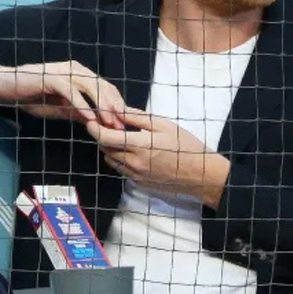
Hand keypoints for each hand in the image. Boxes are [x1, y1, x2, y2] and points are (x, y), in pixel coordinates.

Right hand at [0, 60, 125, 128]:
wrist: (6, 87)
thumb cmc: (32, 96)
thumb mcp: (59, 108)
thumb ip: (77, 112)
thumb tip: (96, 122)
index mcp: (79, 74)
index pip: (105, 88)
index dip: (117, 105)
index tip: (125, 123)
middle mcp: (75, 69)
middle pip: (103, 86)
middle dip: (114, 107)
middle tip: (122, 126)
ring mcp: (64, 72)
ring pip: (90, 87)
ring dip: (102, 106)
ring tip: (110, 123)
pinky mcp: (52, 77)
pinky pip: (71, 92)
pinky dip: (82, 105)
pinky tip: (89, 118)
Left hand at [86, 108, 230, 208]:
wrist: (201, 174)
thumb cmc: (186, 146)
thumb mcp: (163, 125)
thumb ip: (137, 118)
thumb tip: (118, 110)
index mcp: (140, 146)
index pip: (106, 138)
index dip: (94, 129)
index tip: (91, 120)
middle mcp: (134, 163)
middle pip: (105, 149)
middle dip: (101, 137)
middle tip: (105, 124)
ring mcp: (136, 175)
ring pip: (111, 160)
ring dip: (110, 148)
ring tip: (119, 137)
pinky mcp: (139, 183)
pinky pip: (121, 169)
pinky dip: (119, 159)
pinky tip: (130, 150)